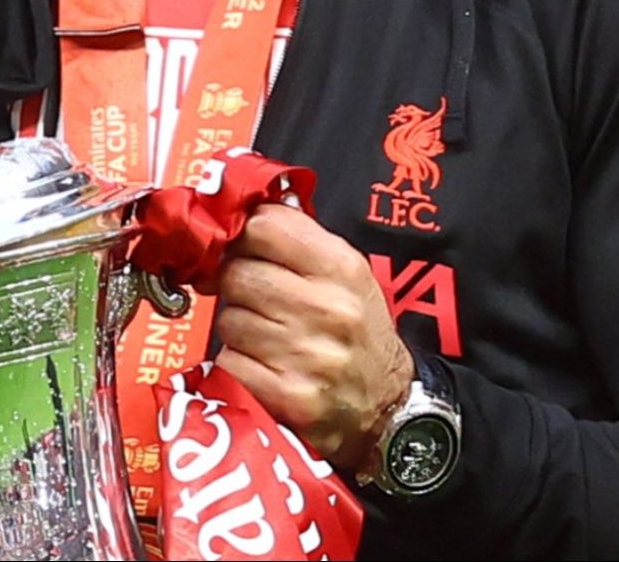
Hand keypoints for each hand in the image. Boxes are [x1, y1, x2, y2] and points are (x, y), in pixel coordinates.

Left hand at [210, 202, 412, 474]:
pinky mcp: (288, 396)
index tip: (239, 248)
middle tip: (252, 300)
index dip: (241, 235)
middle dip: (235, 285)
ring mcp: (307, 354)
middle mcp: (327, 308)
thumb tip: (238, 210)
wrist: (389, 408)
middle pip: (236, 273)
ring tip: (267, 338)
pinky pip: (229, 362)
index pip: (263, 226)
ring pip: (229, 320)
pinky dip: (238, 365)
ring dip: (237, 329)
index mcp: (342, 268)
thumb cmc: (359, 334)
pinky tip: (264, 368)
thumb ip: (298, 239)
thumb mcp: (347, 276)